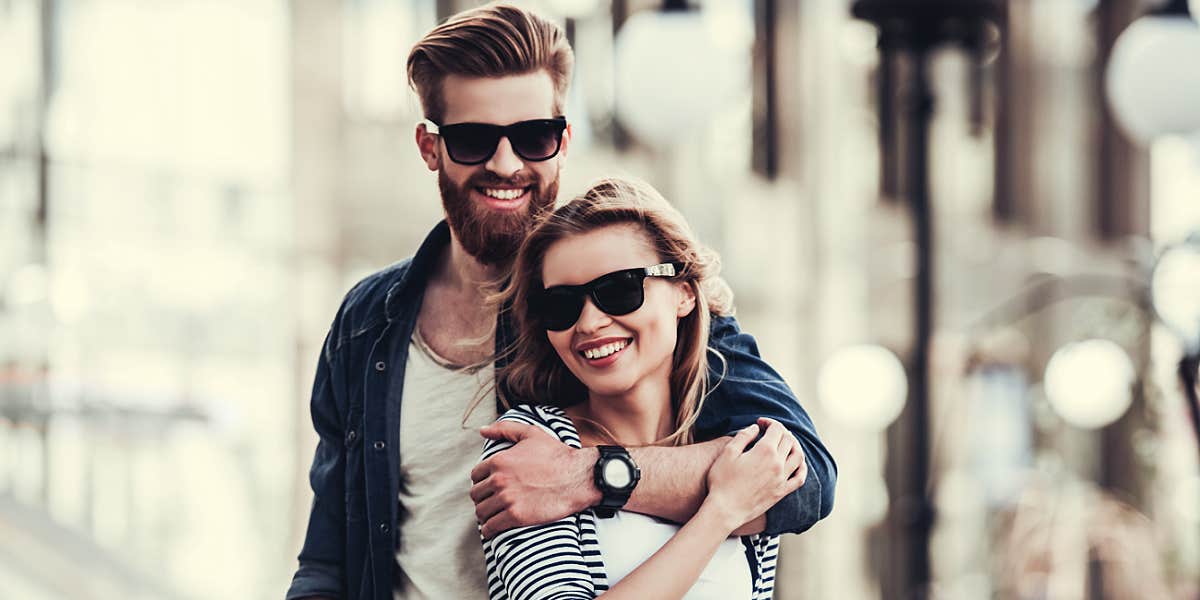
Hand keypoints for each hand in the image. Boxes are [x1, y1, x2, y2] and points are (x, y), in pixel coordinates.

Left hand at [470, 421, 600, 538]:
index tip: (488, 486)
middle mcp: (499, 480)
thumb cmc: (557, 455)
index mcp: (499, 461)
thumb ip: (504, 429)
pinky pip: (491, 527)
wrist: (577, 477)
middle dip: (482, 498)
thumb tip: (483, 430)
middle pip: (476, 495)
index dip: (481, 481)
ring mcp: (507, 499)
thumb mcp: (531, 434)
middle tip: (490, 502)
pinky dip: (489, 529)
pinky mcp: (516, 516)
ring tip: (491, 516)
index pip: (476, 475)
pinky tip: (492, 528)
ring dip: (485, 514)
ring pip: (482, 511)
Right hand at [701, 417, 806, 531]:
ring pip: (798, 456)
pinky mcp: (782, 492)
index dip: (769, 422)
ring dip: (794, 445)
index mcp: (765, 451)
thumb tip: (755, 428)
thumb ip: (743, 436)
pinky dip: (802, 467)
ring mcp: (782, 478)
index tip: (760, 423)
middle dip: (780, 431)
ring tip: (785, 442)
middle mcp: (777, 463)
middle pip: (789, 440)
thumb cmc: (722, 481)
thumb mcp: (728, 453)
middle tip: (769, 431)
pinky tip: (798, 463)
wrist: (725, 510)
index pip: (777, 429)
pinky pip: (800, 478)